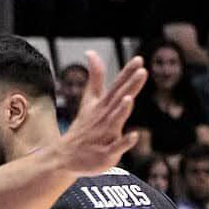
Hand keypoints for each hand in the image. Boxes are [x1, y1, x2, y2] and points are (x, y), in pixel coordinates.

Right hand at [51, 52, 147, 175]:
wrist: (66, 156)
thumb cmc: (84, 127)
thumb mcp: (89, 100)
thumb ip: (95, 78)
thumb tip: (92, 52)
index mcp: (103, 105)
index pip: (117, 86)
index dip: (128, 73)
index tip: (140, 59)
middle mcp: (105, 117)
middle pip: (118, 99)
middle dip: (130, 86)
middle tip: (142, 71)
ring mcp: (105, 134)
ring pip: (115, 120)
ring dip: (122, 110)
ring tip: (129, 98)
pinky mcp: (106, 152)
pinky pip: (117, 146)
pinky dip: (125, 141)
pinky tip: (134, 135)